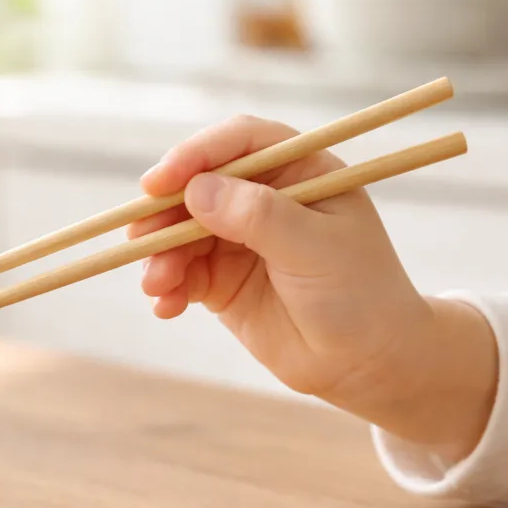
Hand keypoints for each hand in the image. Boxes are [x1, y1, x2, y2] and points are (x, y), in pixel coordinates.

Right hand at [130, 115, 498, 461]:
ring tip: (158, 286)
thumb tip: (197, 190)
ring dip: (160, 256)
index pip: (239, 143)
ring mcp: (239, 238)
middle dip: (165, 213)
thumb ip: (257, 217)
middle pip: (198, 185)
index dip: (195, 155)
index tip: (161, 183)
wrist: (367, 363)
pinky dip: (167, 286)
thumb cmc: (360, 295)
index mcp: (298, 170)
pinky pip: (181, 273)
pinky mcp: (222, 280)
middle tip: (141, 238)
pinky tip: (166, 307)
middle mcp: (264, 197)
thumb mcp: (315, 248)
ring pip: (180, 231)